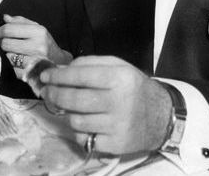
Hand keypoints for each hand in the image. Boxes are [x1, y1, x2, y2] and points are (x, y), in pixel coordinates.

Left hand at [0, 15, 71, 76]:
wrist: (59, 62)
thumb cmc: (45, 44)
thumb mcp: (37, 29)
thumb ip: (21, 22)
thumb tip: (5, 17)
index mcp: (39, 31)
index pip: (10, 29)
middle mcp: (38, 45)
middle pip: (6, 43)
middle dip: (1, 43)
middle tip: (2, 43)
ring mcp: (35, 61)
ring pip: (8, 56)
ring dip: (7, 55)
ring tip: (13, 53)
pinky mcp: (31, 74)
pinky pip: (13, 68)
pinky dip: (12, 65)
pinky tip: (18, 62)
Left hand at [39, 56, 171, 154]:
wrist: (162, 117)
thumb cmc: (135, 88)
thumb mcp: (119, 67)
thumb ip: (91, 64)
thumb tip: (63, 69)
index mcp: (119, 78)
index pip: (79, 75)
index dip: (58, 76)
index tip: (46, 77)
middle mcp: (118, 101)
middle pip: (74, 99)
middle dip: (55, 95)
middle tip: (47, 92)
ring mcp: (116, 125)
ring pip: (76, 120)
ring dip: (68, 113)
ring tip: (71, 107)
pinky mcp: (115, 145)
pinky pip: (84, 139)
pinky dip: (80, 131)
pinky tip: (86, 123)